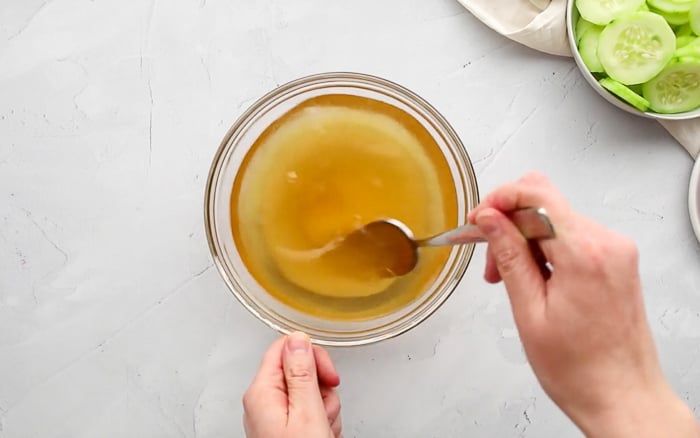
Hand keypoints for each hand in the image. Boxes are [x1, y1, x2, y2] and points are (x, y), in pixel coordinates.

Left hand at [243, 332, 341, 437]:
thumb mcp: (307, 413)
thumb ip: (302, 373)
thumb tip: (298, 339)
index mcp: (261, 392)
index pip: (285, 347)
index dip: (312, 356)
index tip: (327, 374)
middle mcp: (262, 401)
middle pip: (299, 370)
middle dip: (321, 387)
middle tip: (324, 408)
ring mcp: (272, 415)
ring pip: (308, 391)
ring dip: (324, 407)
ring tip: (323, 426)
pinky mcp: (283, 426)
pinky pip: (307, 409)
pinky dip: (320, 420)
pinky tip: (321, 432)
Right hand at [469, 173, 698, 437]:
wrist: (623, 397)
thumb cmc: (581, 370)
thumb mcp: (529, 313)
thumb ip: (509, 257)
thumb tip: (490, 219)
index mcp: (586, 254)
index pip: (538, 195)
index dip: (500, 200)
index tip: (478, 219)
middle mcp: (608, 244)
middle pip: (544, 205)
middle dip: (509, 226)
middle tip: (491, 263)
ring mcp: (616, 250)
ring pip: (555, 220)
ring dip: (525, 242)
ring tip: (511, 281)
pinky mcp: (617, 260)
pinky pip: (571, 237)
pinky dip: (545, 250)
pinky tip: (534, 280)